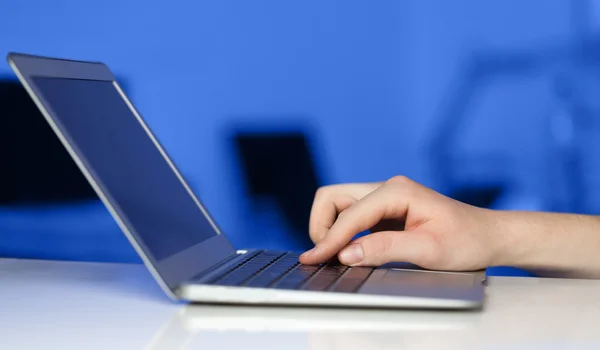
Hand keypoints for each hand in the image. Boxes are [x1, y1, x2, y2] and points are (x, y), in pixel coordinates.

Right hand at [299, 176, 501, 270]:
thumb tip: (346, 253)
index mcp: (397, 191)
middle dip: (322, 226)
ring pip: (338, 204)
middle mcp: (387, 188)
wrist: (488, 236)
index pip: (350, 214)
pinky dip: (342, 232)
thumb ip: (384, 249)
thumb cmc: (466, 240)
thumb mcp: (428, 250)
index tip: (314, 260)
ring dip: (330, 228)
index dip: (329, 239)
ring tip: (334, 255)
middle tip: (325, 255)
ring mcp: (385, 198)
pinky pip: (351, 215)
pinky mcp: (385, 211)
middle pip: (333, 197)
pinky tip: (347, 251)